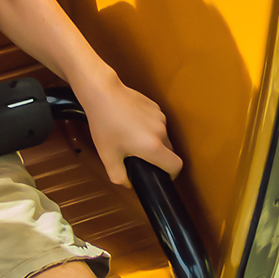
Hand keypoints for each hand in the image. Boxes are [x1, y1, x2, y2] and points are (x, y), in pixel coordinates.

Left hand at [77, 72, 182, 187]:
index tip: (159, 174)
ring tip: (130, 136)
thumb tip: (128, 184)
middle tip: (138, 156)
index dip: (170, 174)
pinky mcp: (155, 106)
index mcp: (153, 147)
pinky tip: (131, 123)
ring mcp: (160, 117)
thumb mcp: (107, 155)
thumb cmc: (104, 123)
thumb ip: (119, 176)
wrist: (102, 93)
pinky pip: (157, 122)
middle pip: (169, 152)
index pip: (176, 167)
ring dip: (152, 140)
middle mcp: (161, 132)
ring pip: (163, 136)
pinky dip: (148, 127)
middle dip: (158, 157)